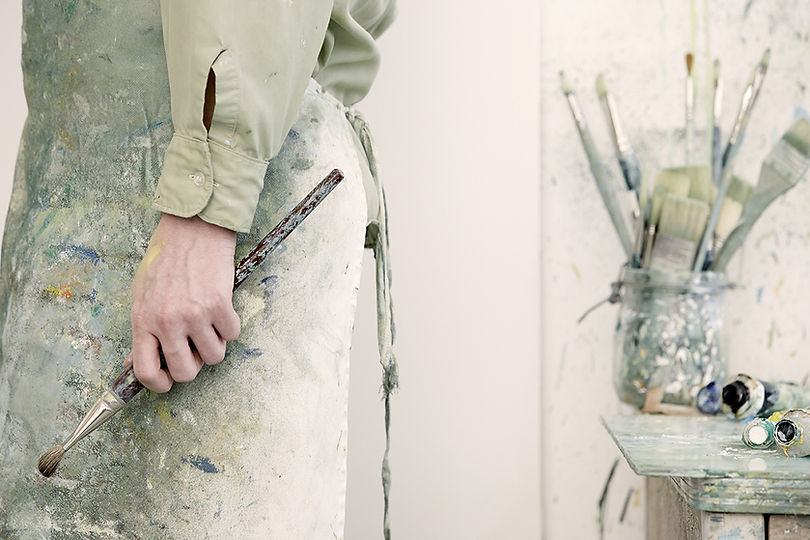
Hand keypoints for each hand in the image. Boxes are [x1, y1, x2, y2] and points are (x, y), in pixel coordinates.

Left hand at [127, 213, 240, 391]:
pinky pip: (232, 335)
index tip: (169, 380)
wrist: (193, 229)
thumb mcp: (141, 293)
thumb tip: (135, 362)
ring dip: (214, 345)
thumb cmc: (166, 258)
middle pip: (185, 371)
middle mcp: (167, 321)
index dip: (159, 384)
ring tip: (209, 324)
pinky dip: (230, 327)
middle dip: (193, 366)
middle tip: (194, 348)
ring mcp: (195, 314)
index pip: (146, 371)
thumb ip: (141, 329)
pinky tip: (222, 309)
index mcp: (142, 320)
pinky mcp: (220, 304)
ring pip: (213, 356)